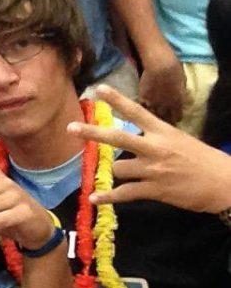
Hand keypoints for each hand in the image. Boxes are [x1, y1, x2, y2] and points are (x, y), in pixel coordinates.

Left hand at [67, 84, 230, 212]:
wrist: (224, 183)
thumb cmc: (202, 160)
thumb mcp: (180, 140)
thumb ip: (156, 138)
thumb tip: (133, 138)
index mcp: (163, 132)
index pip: (136, 111)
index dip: (117, 99)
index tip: (99, 89)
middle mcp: (156, 147)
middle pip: (118, 137)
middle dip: (92, 133)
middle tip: (71, 127)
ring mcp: (154, 169)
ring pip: (118, 167)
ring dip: (111, 171)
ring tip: (108, 175)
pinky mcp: (155, 189)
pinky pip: (125, 193)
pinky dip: (108, 196)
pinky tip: (94, 198)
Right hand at [139, 45, 186, 124]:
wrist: (160, 64)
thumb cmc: (175, 69)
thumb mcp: (183, 82)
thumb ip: (181, 93)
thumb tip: (180, 97)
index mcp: (178, 102)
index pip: (177, 116)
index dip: (175, 118)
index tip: (174, 118)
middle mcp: (166, 106)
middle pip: (165, 119)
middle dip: (164, 119)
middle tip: (162, 119)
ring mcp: (154, 103)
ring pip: (153, 115)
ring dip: (153, 114)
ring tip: (151, 115)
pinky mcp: (143, 98)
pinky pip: (143, 106)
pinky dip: (143, 106)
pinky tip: (143, 105)